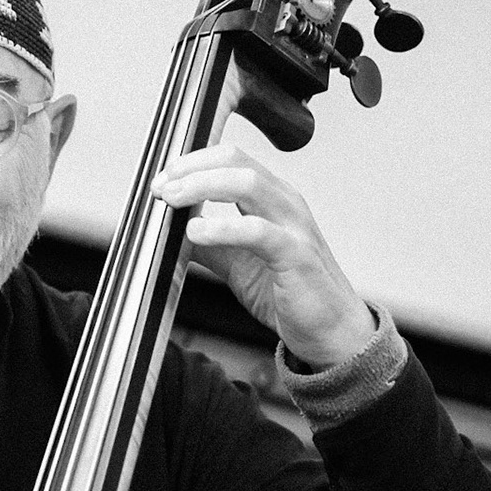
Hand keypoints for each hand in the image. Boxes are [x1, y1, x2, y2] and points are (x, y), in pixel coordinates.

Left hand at [152, 140, 374, 368]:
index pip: (230, 159)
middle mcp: (284, 203)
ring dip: (202, 186)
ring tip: (172, 200)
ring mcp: (293, 225)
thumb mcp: (237, 263)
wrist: (330, 331)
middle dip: (191, 168)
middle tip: (160, 188)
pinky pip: (257, 231)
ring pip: (247, 184)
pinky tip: (196, 233)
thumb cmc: (289, 293)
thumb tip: (172, 232)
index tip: (161, 180)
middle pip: (235, 161)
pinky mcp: (296, 255)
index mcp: (271, 198)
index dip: (191, 163)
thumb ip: (209, 244)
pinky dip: (222, 228)